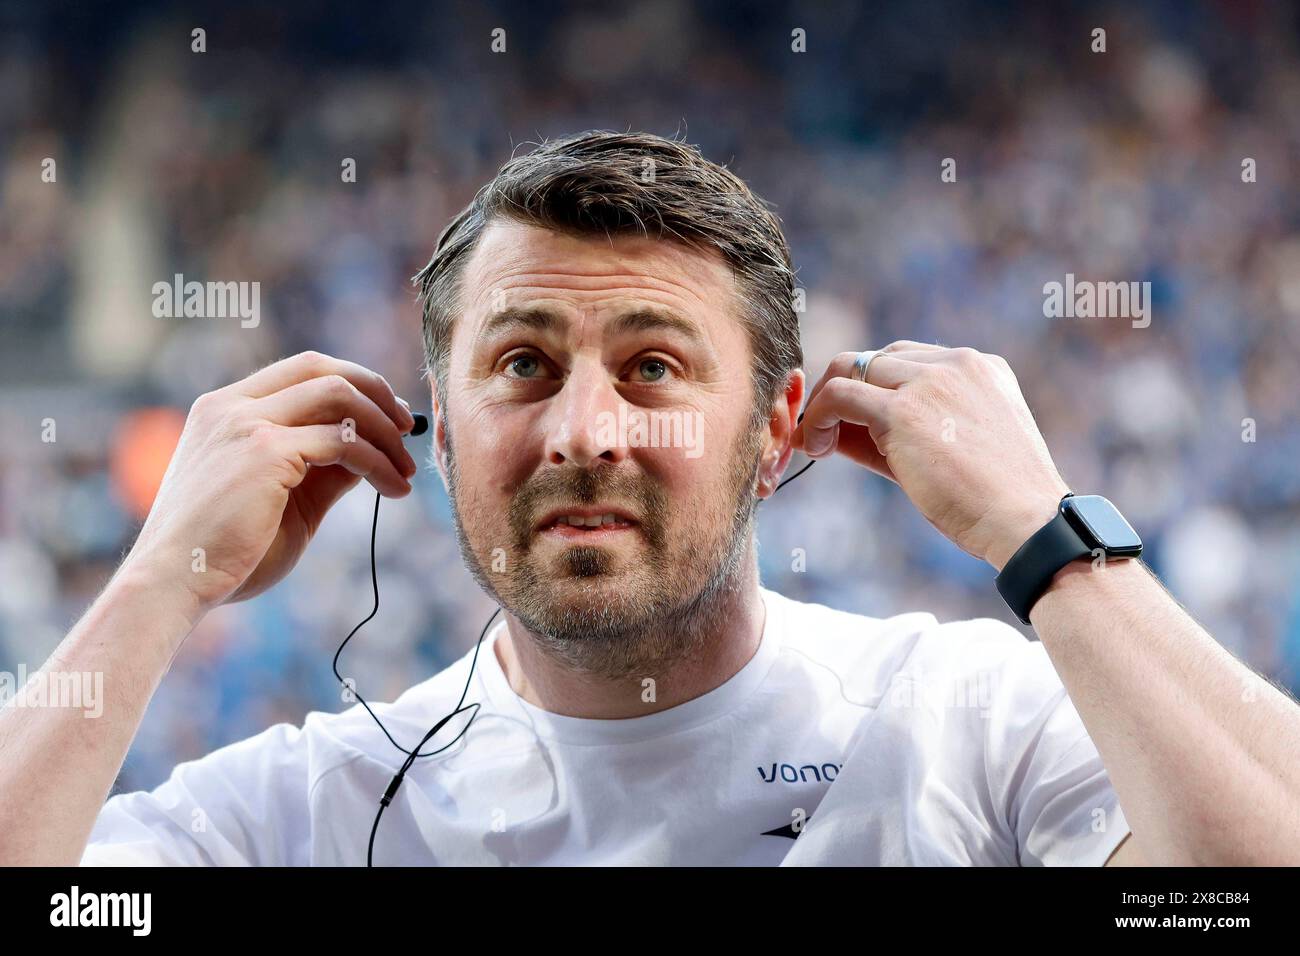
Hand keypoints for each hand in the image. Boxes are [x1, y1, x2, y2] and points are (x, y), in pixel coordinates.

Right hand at [121, 351, 419, 619]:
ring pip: (340, 396)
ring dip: (385, 430)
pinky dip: (379, 461)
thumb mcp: (285, 500)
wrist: (174, 585)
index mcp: (224, 410)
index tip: (389, 415)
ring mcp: (246, 424)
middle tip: (408, 429)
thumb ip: (323, 470)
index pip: (301, 371)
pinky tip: (395, 488)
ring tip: (406, 469)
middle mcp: (231, 406)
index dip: (354, 384)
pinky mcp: (265, 452)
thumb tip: (372, 451)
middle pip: (323, 369)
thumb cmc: (222, 554)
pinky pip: (343, 441)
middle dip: (377, 392)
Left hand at [790, 342, 1070, 569]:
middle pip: (878, 359)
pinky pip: (839, 394)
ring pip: (852, 366)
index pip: (908, 361)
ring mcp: (930, 381)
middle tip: (827, 431)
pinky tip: (816, 446)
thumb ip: (901, 431)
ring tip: (818, 442)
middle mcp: (957, 363)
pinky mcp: (903, 410)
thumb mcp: (952, 450)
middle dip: (846, 389)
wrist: (1025, 522)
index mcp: (979, 368)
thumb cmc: (994, 501)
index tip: (856, 425)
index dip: (875, 391)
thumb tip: (838, 430)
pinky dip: (818, 416)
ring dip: (826, 401)